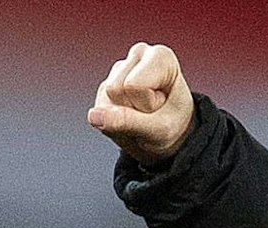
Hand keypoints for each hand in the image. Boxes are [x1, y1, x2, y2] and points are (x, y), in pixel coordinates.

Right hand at [88, 42, 196, 164]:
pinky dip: (114, 121)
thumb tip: (93, 116)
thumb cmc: (173, 124)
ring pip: (104, 101)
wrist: (172, 133)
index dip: (146, 105)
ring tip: (143, 114)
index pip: (134, 85)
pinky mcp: (106, 85)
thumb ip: (128, 122)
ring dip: (123, 117)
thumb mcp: (160, 129)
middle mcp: (140, 54)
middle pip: (115, 89)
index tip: (162, 106)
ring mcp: (121, 68)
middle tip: (151, 113)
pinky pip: (99, 111)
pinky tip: (131, 115)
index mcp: (161, 57)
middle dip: (133, 111)